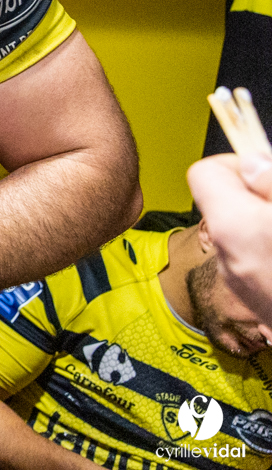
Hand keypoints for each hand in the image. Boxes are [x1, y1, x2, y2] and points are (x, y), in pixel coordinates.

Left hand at [188, 153, 271, 322]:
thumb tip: (251, 164)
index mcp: (234, 225)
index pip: (204, 174)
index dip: (236, 164)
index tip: (265, 169)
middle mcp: (228, 257)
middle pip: (226, 206)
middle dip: (260, 199)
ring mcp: (242, 285)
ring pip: (245, 237)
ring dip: (267, 228)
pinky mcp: (259, 305)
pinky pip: (259, 265)